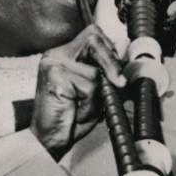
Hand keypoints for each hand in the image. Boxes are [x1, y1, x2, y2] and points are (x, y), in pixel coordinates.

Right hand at [30, 23, 124, 155]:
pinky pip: (89, 87)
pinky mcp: (55, 75)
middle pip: (95, 38)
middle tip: (118, 83)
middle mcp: (57, 54)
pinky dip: (90, 105)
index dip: (110, 50)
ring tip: (84, 107)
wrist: (49, 140)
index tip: (117, 72)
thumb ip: (108, 75)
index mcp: (66, 55)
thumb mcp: (96, 94)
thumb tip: (126, 58)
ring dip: (98, 95)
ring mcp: (54, 63)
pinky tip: (76, 112)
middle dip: (111, 62)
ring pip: (95, 70)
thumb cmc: (71, 119)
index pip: (94, 35)